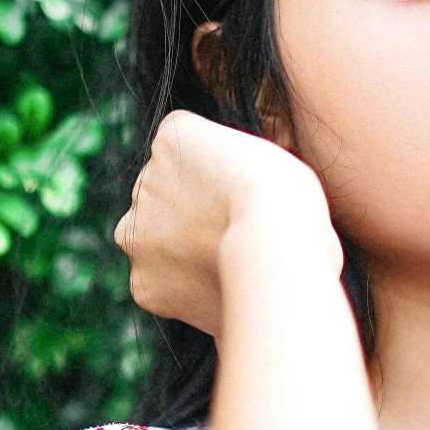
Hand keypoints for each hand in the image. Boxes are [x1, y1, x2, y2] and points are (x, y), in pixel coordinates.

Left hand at [114, 112, 333, 335]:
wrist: (277, 249)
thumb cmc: (293, 207)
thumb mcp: (266, 167)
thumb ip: (233, 178)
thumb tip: (228, 212)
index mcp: (174, 137)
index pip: (186, 156)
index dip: (219, 180)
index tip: (244, 198)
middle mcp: (143, 179)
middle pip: (166, 200)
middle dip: (193, 216)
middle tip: (237, 235)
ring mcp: (136, 233)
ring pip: (155, 242)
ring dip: (181, 253)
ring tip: (227, 265)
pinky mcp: (142, 282)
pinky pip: (158, 286)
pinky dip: (181, 292)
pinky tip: (215, 288)